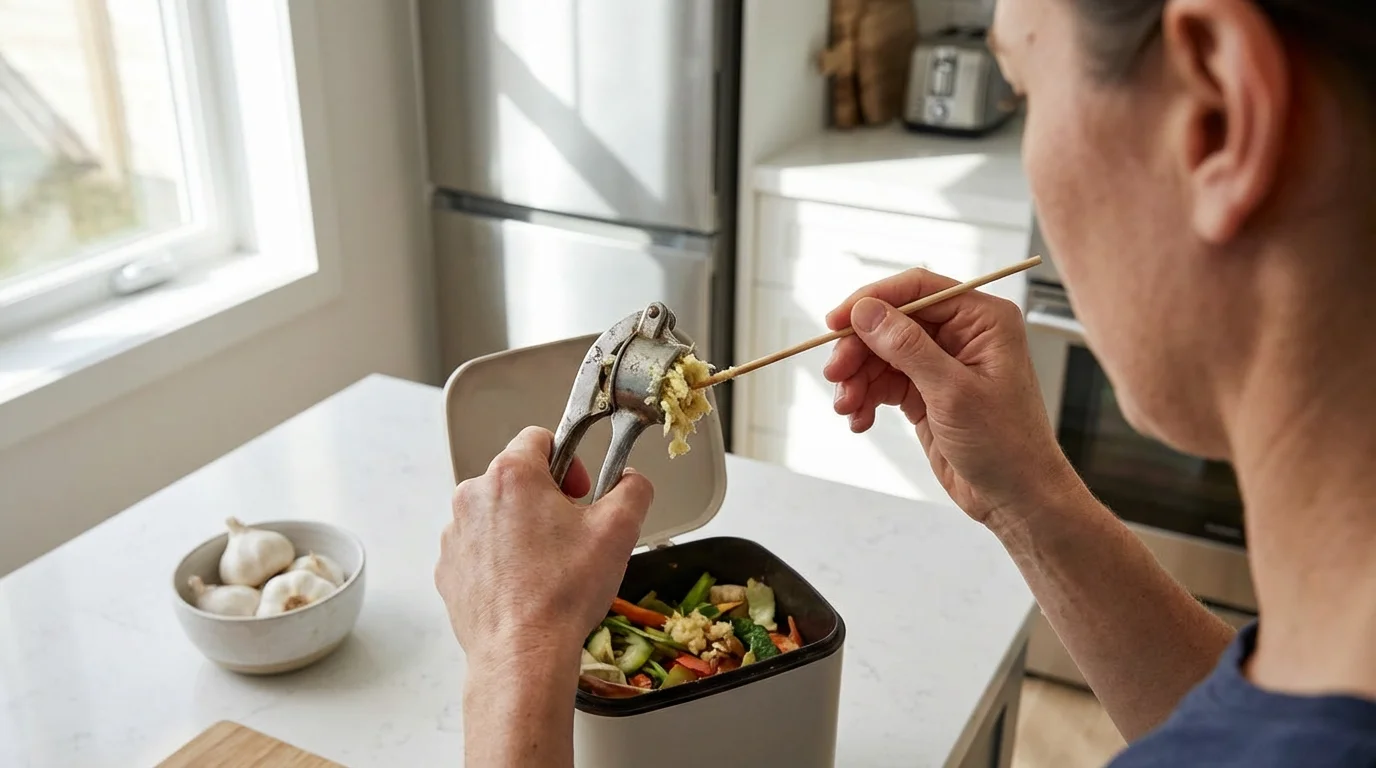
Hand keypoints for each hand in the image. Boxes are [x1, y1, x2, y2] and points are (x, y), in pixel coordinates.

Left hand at [435, 426, 654, 668]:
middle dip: (547, 497)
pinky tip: (524, 585)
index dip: (570, 461)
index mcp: (511, 475)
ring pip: (496, 514)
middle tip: (572, 533)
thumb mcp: (619, 530)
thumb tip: (632, 480)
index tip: (582, 493)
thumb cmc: (564, 592)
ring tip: (548, 566)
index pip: (540, 438)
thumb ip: (634, 489)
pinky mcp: (448, 569)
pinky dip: (501, 559)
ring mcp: (454, 535)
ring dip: (522, 528)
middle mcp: (473, 496)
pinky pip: (479, 549)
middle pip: (516, 478)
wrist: (522, 654)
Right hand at [823, 268, 1079, 527]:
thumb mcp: (952, 392)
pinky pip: (884, 382)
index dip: (872, 300)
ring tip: (847, 408)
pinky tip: (860, 420)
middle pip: (892, 322)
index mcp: (982, 320)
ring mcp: (942, 363)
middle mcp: (962, 335)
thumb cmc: (1005, 445)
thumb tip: (866, 312)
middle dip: (859, 349)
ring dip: (858, 379)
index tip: (835, 321)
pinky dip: (866, 398)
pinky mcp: (927, 392)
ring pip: (882, 354)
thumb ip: (907, 347)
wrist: (1016, 498)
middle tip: (834, 376)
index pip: (918, 289)